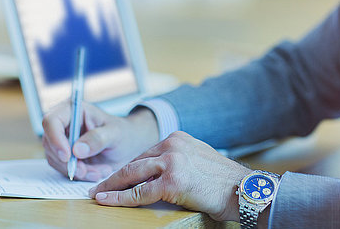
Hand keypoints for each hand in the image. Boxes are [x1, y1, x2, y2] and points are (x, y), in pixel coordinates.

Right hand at [42, 101, 158, 180]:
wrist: (128, 145)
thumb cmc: (123, 133)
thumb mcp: (115, 134)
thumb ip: (98, 139)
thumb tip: (77, 150)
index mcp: (73, 109)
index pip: (51, 121)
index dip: (55, 139)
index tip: (68, 156)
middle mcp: (64, 124)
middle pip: (50, 143)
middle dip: (68, 161)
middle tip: (87, 171)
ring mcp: (62, 140)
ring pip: (56, 159)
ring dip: (76, 170)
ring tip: (99, 171)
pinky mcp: (65, 156)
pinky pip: (63, 169)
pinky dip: (79, 174)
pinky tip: (96, 172)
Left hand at [89, 131, 251, 221]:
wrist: (242, 190)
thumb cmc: (222, 181)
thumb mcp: (196, 160)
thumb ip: (175, 160)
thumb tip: (154, 174)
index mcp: (177, 138)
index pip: (145, 153)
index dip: (128, 167)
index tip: (115, 176)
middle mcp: (172, 145)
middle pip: (135, 161)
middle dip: (115, 176)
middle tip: (98, 186)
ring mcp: (171, 161)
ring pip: (132, 174)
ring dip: (111, 185)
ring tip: (97, 194)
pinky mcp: (171, 181)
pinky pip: (139, 192)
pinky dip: (120, 198)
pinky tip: (107, 200)